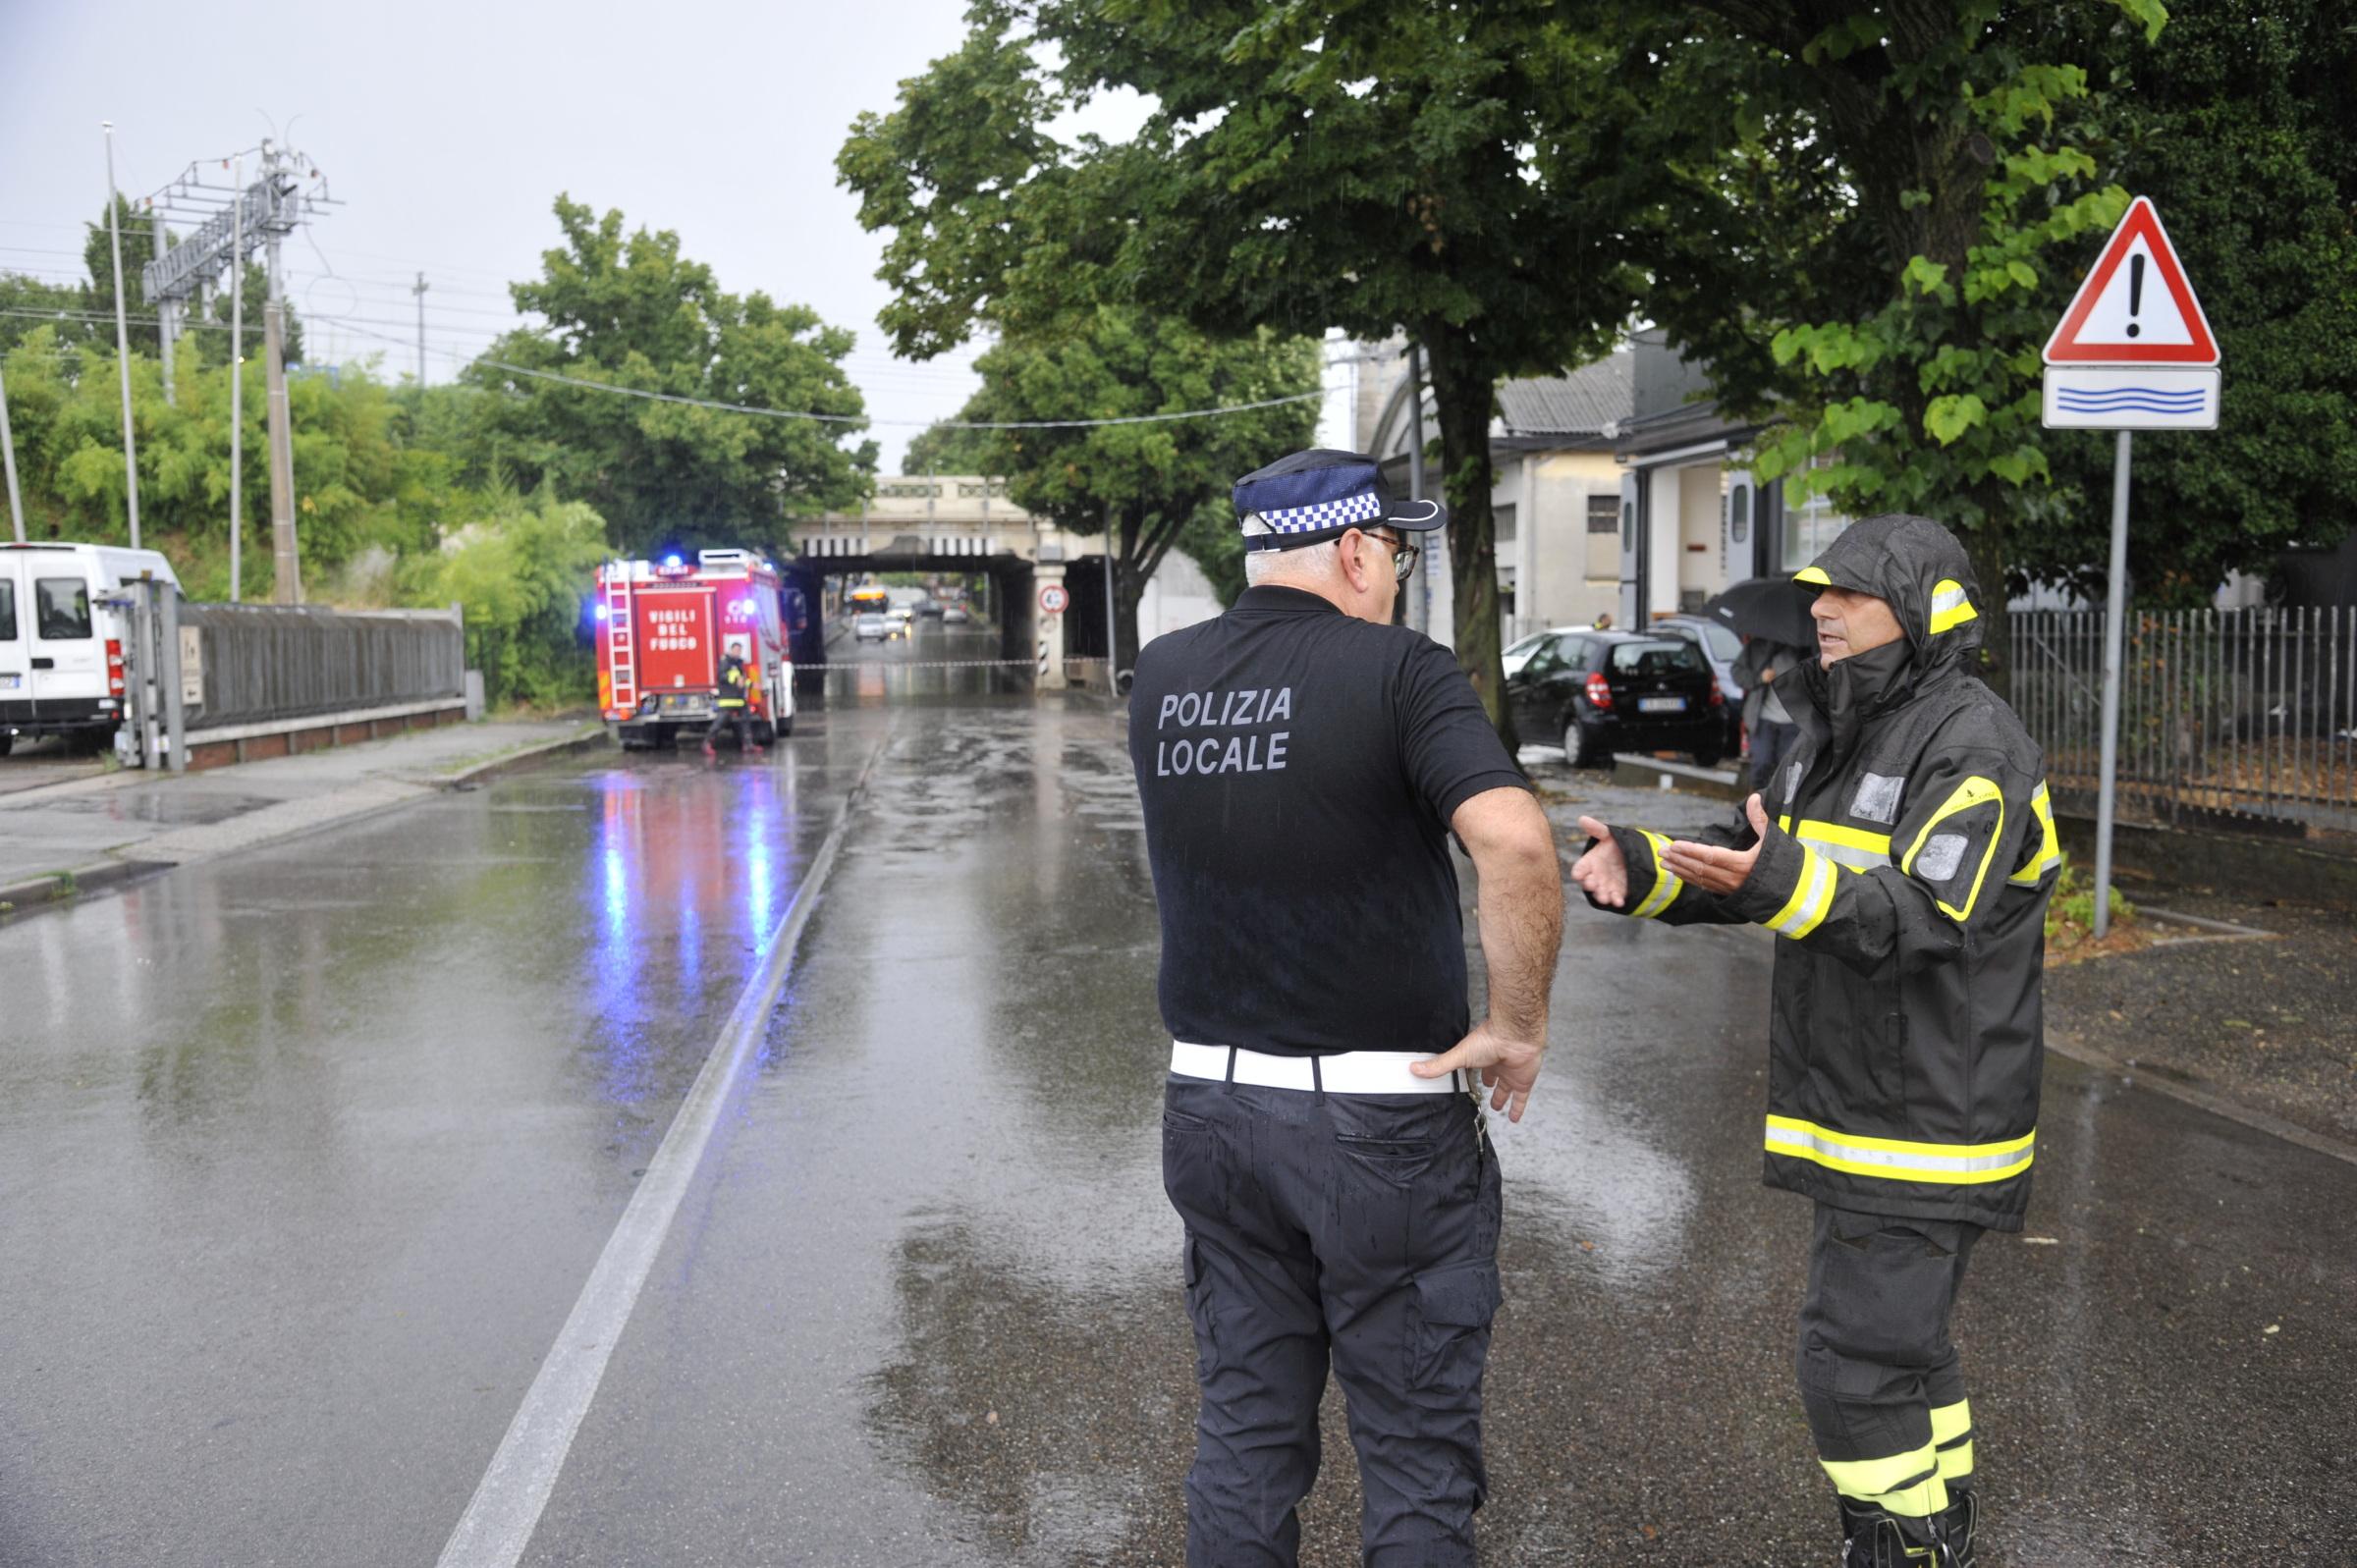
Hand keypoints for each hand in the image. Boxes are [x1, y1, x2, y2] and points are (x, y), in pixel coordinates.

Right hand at [1410, 1018, 1544, 1121]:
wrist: (1515, 1037)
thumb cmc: (1489, 1040)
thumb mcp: (1459, 1055)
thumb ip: (1439, 1065)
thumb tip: (1415, 1068)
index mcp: (1481, 1057)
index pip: (1475, 1068)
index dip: (1472, 1075)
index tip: (1468, 1081)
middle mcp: (1497, 1065)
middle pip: (1493, 1078)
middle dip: (1490, 1085)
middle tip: (1486, 1091)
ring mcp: (1511, 1074)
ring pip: (1506, 1090)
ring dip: (1502, 1098)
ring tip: (1498, 1107)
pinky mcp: (1523, 1082)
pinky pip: (1521, 1099)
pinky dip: (1518, 1109)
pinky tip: (1514, 1119)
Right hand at [1569, 816, 1625, 906]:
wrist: (1634, 856)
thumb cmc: (1615, 845)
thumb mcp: (1608, 835)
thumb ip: (1596, 829)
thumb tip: (1582, 818)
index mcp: (1590, 862)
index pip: (1581, 867)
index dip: (1579, 871)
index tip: (1577, 874)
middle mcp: (1595, 875)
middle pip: (1589, 882)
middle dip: (1590, 884)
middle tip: (1591, 884)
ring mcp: (1606, 885)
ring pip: (1601, 892)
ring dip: (1602, 895)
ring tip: (1604, 897)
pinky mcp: (1617, 892)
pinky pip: (1615, 898)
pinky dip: (1616, 900)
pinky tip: (1619, 902)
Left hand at [1660, 793, 1770, 894]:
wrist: (1790, 891)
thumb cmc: (1781, 863)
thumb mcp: (1772, 839)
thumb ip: (1760, 818)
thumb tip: (1754, 797)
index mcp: (1742, 864)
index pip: (1710, 856)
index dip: (1691, 851)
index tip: (1675, 845)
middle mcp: (1732, 878)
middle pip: (1700, 868)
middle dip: (1679, 860)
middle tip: (1661, 852)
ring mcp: (1729, 888)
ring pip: (1700, 879)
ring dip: (1680, 870)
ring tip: (1664, 862)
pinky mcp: (1728, 894)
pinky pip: (1704, 886)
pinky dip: (1689, 879)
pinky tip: (1679, 873)